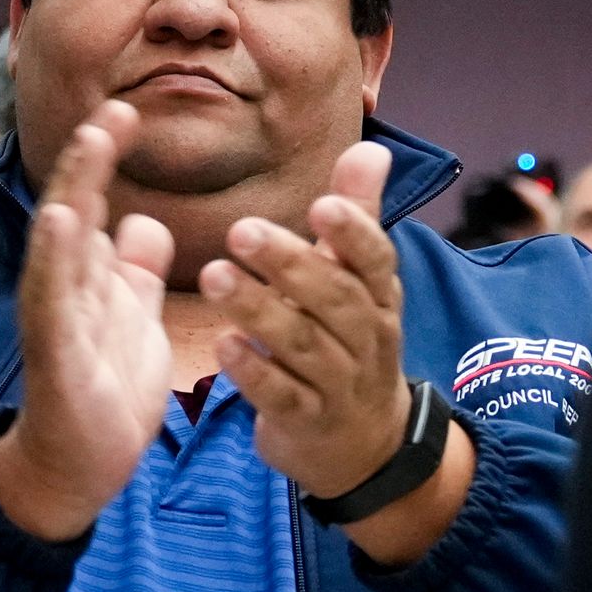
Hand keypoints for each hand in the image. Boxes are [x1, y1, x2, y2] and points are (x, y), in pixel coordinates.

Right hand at [0, 102, 176, 541]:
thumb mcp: (133, 319)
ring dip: (73, 191)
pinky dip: (53, 259)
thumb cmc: (105, 392)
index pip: (91, 201)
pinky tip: (59, 222)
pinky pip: (49, 300)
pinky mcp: (54, 354)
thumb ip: (136, 271)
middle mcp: (65, 286)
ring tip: (91, 144)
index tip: (127, 110)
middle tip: (113, 111)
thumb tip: (144, 221)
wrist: (81, 466)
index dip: (104, 155)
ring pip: (59, 244)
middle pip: (72, 208)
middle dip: (90, 159)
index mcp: (87, 274)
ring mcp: (55, 317)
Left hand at [200, 139, 413, 502]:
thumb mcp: (360, 283)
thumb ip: (357, 215)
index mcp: (378, 296)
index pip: (375, 260)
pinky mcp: (306, 422)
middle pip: (334, 299)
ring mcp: (338, 384)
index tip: (321, 205)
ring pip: (303, 346)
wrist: (366, 445)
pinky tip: (222, 347)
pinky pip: (282, 397)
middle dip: (290, 264)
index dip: (353, 234)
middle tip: (241, 230)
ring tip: (214, 277)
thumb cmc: (351, 343)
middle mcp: (366, 338)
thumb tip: (371, 146)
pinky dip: (253, 374)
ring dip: (259, 310)